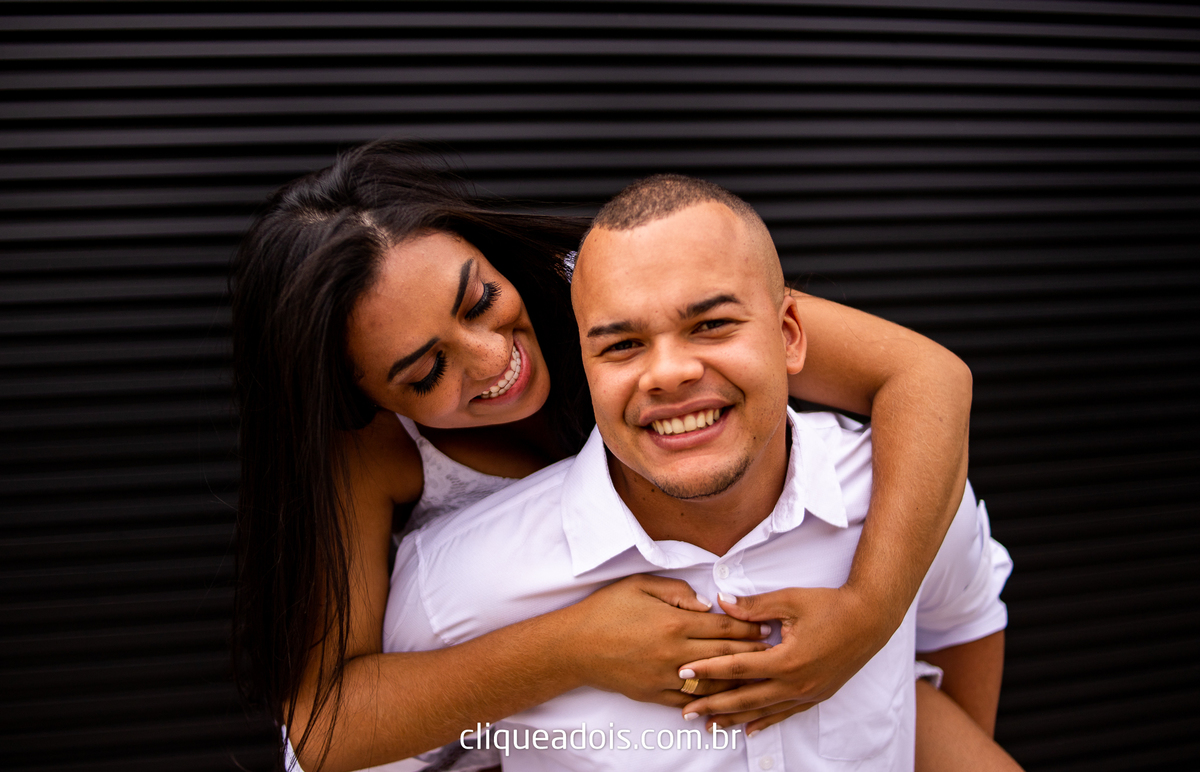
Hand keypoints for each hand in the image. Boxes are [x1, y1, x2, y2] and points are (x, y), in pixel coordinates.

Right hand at [564, 574, 770, 708]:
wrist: (574, 646)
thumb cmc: (605, 610)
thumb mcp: (639, 585)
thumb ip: (677, 591)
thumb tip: (707, 604)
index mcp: (675, 622)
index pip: (723, 627)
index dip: (748, 628)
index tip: (766, 628)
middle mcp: (675, 652)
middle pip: (725, 655)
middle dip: (752, 653)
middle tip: (774, 652)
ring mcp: (665, 676)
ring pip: (712, 682)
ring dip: (739, 679)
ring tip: (759, 677)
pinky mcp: (653, 694)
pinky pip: (689, 701)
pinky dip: (709, 702)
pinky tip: (725, 699)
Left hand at [676, 586, 895, 733]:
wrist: (870, 619)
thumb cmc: (831, 605)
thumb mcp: (789, 600)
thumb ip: (753, 607)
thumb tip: (721, 602)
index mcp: (786, 659)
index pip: (736, 668)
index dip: (707, 670)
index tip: (683, 672)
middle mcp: (795, 683)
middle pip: (744, 698)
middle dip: (712, 705)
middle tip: (686, 710)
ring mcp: (807, 693)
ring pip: (763, 711)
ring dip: (734, 718)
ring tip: (709, 725)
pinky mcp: (817, 695)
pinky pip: (785, 713)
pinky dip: (765, 721)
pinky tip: (749, 728)